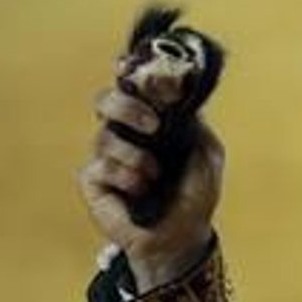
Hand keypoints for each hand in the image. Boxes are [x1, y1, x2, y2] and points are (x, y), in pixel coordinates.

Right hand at [78, 81, 223, 290]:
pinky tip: (141, 191)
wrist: (182, 235)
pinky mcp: (94, 181)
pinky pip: (100, 167)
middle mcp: (125, 133)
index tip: (136, 66)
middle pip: (106, 100)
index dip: (131, 72)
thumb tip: (182, 100)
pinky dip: (126, 178)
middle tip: (152, 124)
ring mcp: (106, 156)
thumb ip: (196, 126)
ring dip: (137, 156)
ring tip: (155, 176)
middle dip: (126, 106)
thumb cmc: (193, 195)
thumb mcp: (207, 156)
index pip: (133, 87)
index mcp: (151, 120)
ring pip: (105, 136)